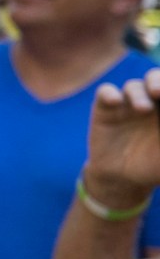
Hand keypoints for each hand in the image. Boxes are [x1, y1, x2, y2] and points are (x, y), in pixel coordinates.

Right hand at [83, 70, 159, 215]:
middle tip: (159, 92)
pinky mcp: (105, 108)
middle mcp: (150, 102)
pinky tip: (115, 101)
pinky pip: (105, 92)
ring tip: (143, 109)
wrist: (122, 178)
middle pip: (154, 79)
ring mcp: (127, 104)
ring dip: (139, 94)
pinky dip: (109, 93)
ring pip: (133, 86)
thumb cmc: (153, 166)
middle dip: (158, 81)